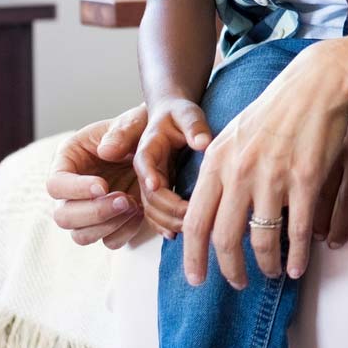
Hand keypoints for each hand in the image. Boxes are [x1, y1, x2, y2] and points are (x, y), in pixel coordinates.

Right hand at [46, 105, 149, 249]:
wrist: (161, 147)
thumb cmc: (140, 129)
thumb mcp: (133, 122)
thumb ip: (121, 132)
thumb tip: (105, 151)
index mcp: (68, 160)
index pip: (55, 184)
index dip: (75, 189)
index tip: (103, 186)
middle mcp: (72, 190)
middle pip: (63, 216)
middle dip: (94, 212)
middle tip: (124, 199)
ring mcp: (89, 210)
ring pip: (81, 235)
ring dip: (108, 226)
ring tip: (134, 205)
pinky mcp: (109, 224)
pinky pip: (109, 241)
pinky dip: (124, 233)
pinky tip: (140, 213)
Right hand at [134, 96, 213, 236]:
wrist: (172, 117)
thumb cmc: (180, 114)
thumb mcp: (187, 113)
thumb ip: (194, 126)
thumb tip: (203, 143)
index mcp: (148, 147)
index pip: (144, 162)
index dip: (149, 175)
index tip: (157, 186)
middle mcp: (144, 169)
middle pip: (148, 194)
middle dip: (167, 207)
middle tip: (190, 215)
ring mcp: (148, 183)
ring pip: (150, 209)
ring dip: (166, 221)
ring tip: (190, 228)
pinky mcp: (156, 193)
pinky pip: (154, 214)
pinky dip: (163, 225)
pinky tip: (176, 234)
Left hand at [181, 40, 347, 287]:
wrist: (317, 85)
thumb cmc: (275, 111)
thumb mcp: (233, 136)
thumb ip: (217, 171)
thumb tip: (205, 210)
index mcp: (216, 162)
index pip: (195, 222)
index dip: (193, 257)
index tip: (196, 279)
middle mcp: (240, 172)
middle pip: (225, 239)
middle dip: (229, 271)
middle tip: (237, 283)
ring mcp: (273, 177)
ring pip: (262, 240)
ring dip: (265, 265)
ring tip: (270, 273)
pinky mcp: (305, 180)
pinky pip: (297, 231)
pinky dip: (298, 256)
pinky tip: (298, 268)